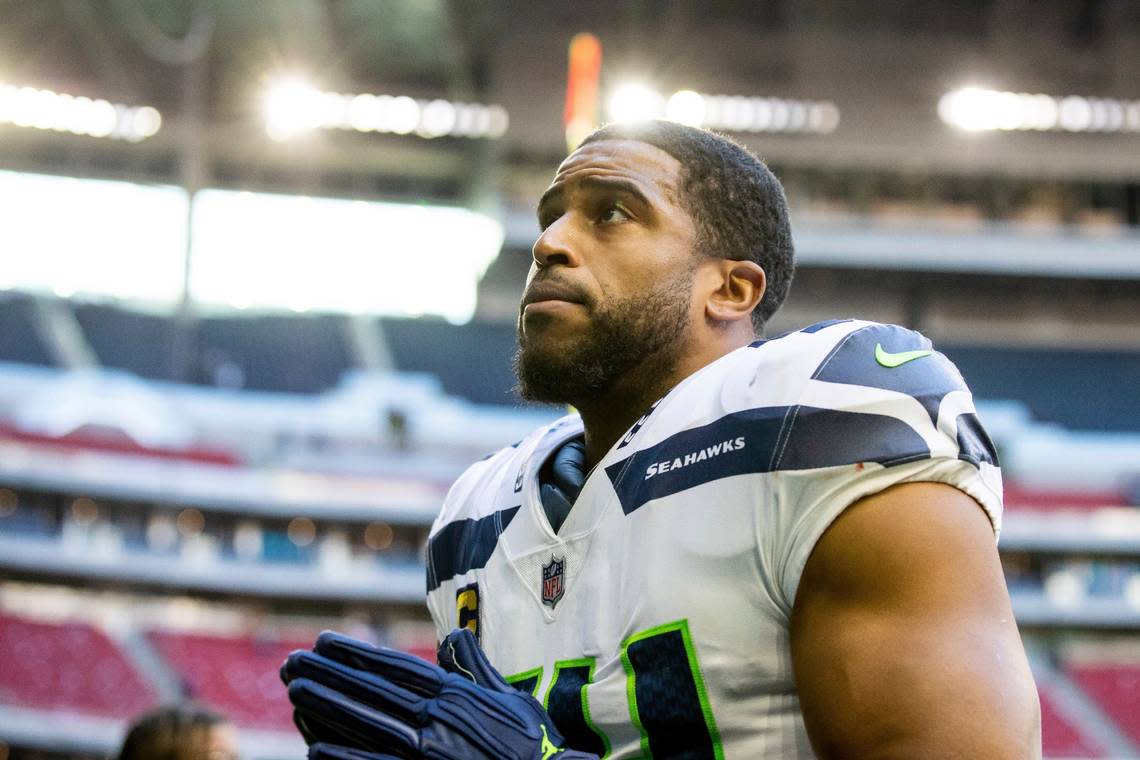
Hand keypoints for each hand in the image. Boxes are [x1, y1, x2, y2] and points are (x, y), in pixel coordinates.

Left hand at [281, 629, 598, 759]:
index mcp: (454, 695)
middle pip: (370, 691)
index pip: (394, 667)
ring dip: (326, 706)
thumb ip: (476, 667)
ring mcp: (428, 754)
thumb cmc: (534, 745)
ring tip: (295, 691)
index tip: (325, 642)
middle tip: (292, 662)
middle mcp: (436, 719)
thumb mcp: (510, 697)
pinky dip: (345, 757)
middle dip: (329, 674)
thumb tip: (454, 637)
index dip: (356, 654)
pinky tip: (315, 747)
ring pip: (366, 724)